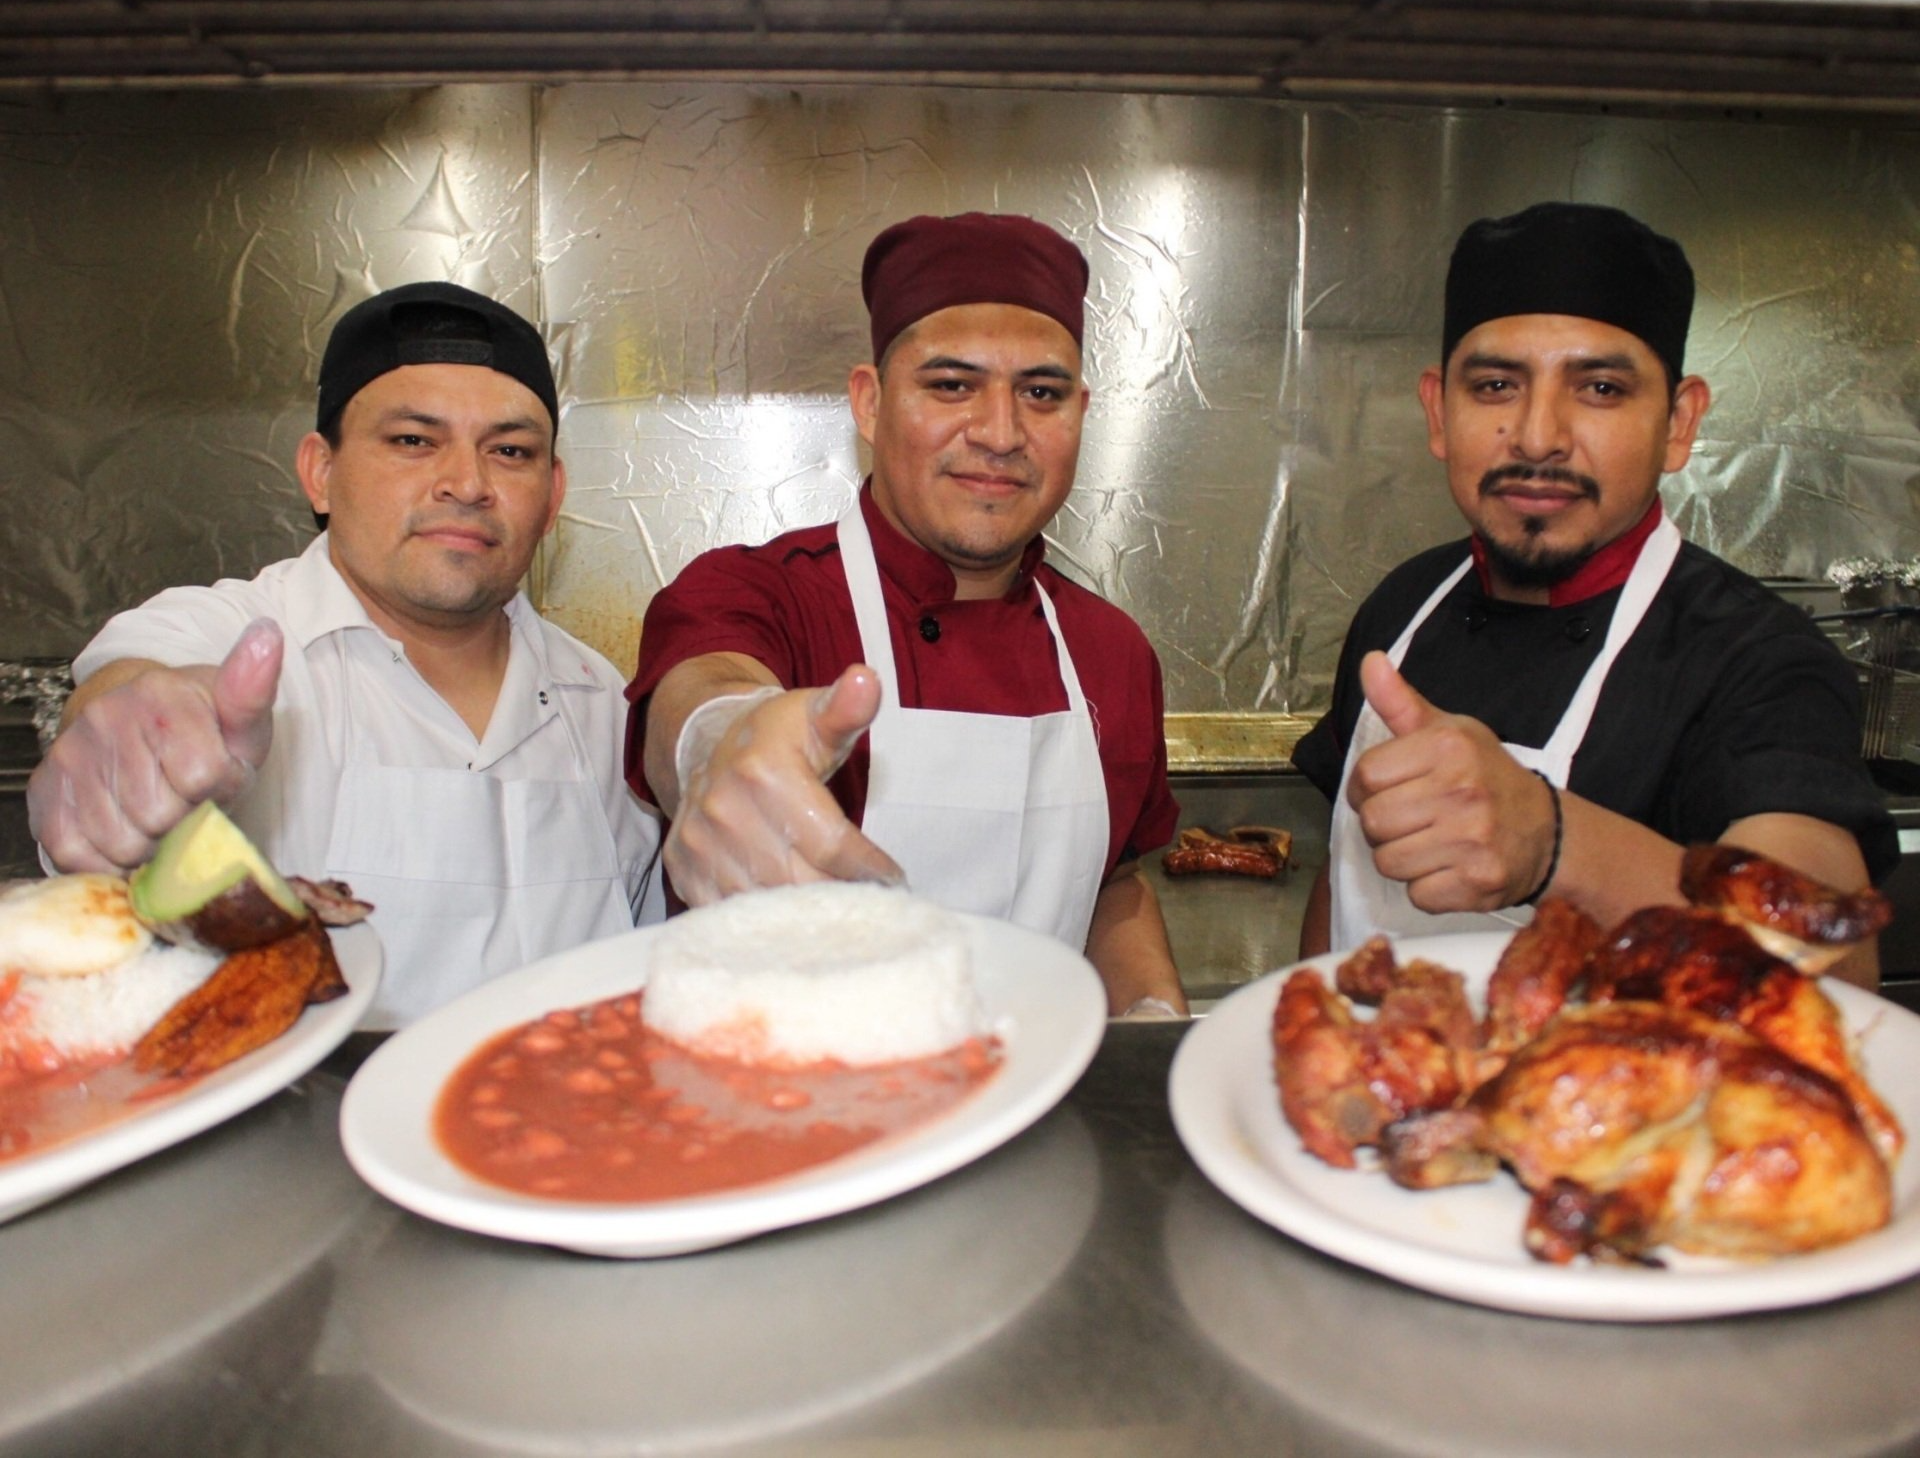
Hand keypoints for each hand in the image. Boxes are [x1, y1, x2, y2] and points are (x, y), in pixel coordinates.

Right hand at [28, 619, 282, 872]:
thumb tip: (267, 635)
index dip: (221, 787)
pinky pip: (77, 854)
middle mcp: (105, 716)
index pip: (205, 776)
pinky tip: (125, 828)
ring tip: (156, 811)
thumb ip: (253, 690)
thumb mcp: (242, 718)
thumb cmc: (206, 732)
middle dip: (183, 817)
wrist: (144, 728)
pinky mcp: (45, 792)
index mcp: (161, 692)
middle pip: (160, 815)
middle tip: (184, 795)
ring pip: (121, 841)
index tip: (217, 773)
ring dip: (148, 842)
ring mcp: (70, 754)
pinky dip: (108, 858)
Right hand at [663, 664, 905, 903]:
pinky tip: (792, 917)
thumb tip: (867, 681)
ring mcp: (699, 845)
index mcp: (764, 774)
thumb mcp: (815, 715)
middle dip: (841, 897)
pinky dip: (764, 923)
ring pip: (765, 905)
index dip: (870, 869)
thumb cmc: (777, 736)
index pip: (833, 845)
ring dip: (805, 916)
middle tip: (870, 903)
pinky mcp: (684, 871)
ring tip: (836, 910)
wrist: (707, 744)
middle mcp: (724, 811)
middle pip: (800, 883)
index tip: (893, 881)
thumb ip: (846, 707)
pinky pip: (730, 914)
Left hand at [1346, 651, 1555, 911]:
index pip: (1365, 775)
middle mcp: (1463, 792)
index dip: (1366, 787)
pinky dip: (1426, 888)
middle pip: (1372, 821)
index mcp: (1448, 748)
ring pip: (1388, 861)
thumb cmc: (1486, 777)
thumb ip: (1401, 703)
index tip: (1388, 789)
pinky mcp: (1478, 883)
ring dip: (1401, 858)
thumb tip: (1370, 662)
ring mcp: (1473, 841)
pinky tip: (1448, 867)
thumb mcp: (1449, 731)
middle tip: (1411, 820)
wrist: (1549, 831)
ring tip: (1430, 843)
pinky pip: (1417, 894)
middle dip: (1382, 825)